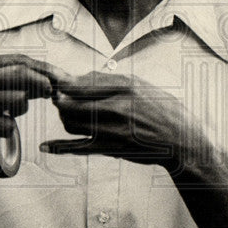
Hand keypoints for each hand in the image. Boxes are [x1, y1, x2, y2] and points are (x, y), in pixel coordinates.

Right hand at [0, 53, 62, 160]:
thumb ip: (3, 76)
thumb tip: (42, 76)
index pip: (18, 60)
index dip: (43, 69)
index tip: (59, 77)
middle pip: (21, 74)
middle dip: (41, 84)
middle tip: (50, 93)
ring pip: (18, 100)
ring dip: (20, 110)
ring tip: (8, 114)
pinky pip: (6, 125)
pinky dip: (7, 129)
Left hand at [41, 71, 207, 169]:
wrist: (182, 141)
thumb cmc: (164, 110)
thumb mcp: (141, 85)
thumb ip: (111, 81)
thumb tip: (82, 77)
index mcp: (125, 89)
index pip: (81, 84)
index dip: (63, 84)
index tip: (56, 82)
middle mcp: (116, 109)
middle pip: (70, 104)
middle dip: (60, 100)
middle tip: (59, 97)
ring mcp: (112, 132)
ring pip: (71, 125)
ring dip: (64, 118)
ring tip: (69, 113)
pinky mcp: (111, 150)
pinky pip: (79, 149)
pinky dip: (59, 148)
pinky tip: (45, 147)